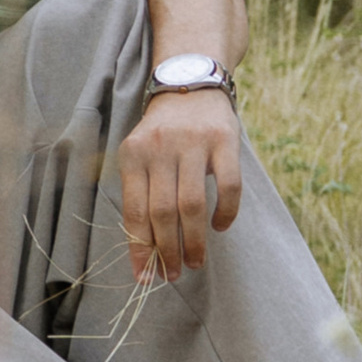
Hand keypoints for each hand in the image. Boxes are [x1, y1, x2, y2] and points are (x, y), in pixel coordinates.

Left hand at [117, 88, 242, 281]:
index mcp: (133, 155)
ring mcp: (193, 143)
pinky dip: (225, 213)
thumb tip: (144, 251)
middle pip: (162, 212)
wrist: (190, 83)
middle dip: (168, 251)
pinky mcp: (224, 141)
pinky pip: (228, 186)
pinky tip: (220, 227)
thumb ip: (141, 193)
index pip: (134, 211)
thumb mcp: (140, 154)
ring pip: (192, 205)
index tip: (145, 277)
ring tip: (195, 262)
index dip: (140, 248)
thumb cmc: (162, 133)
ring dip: (194, 241)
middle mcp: (159, 148)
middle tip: (174, 274)